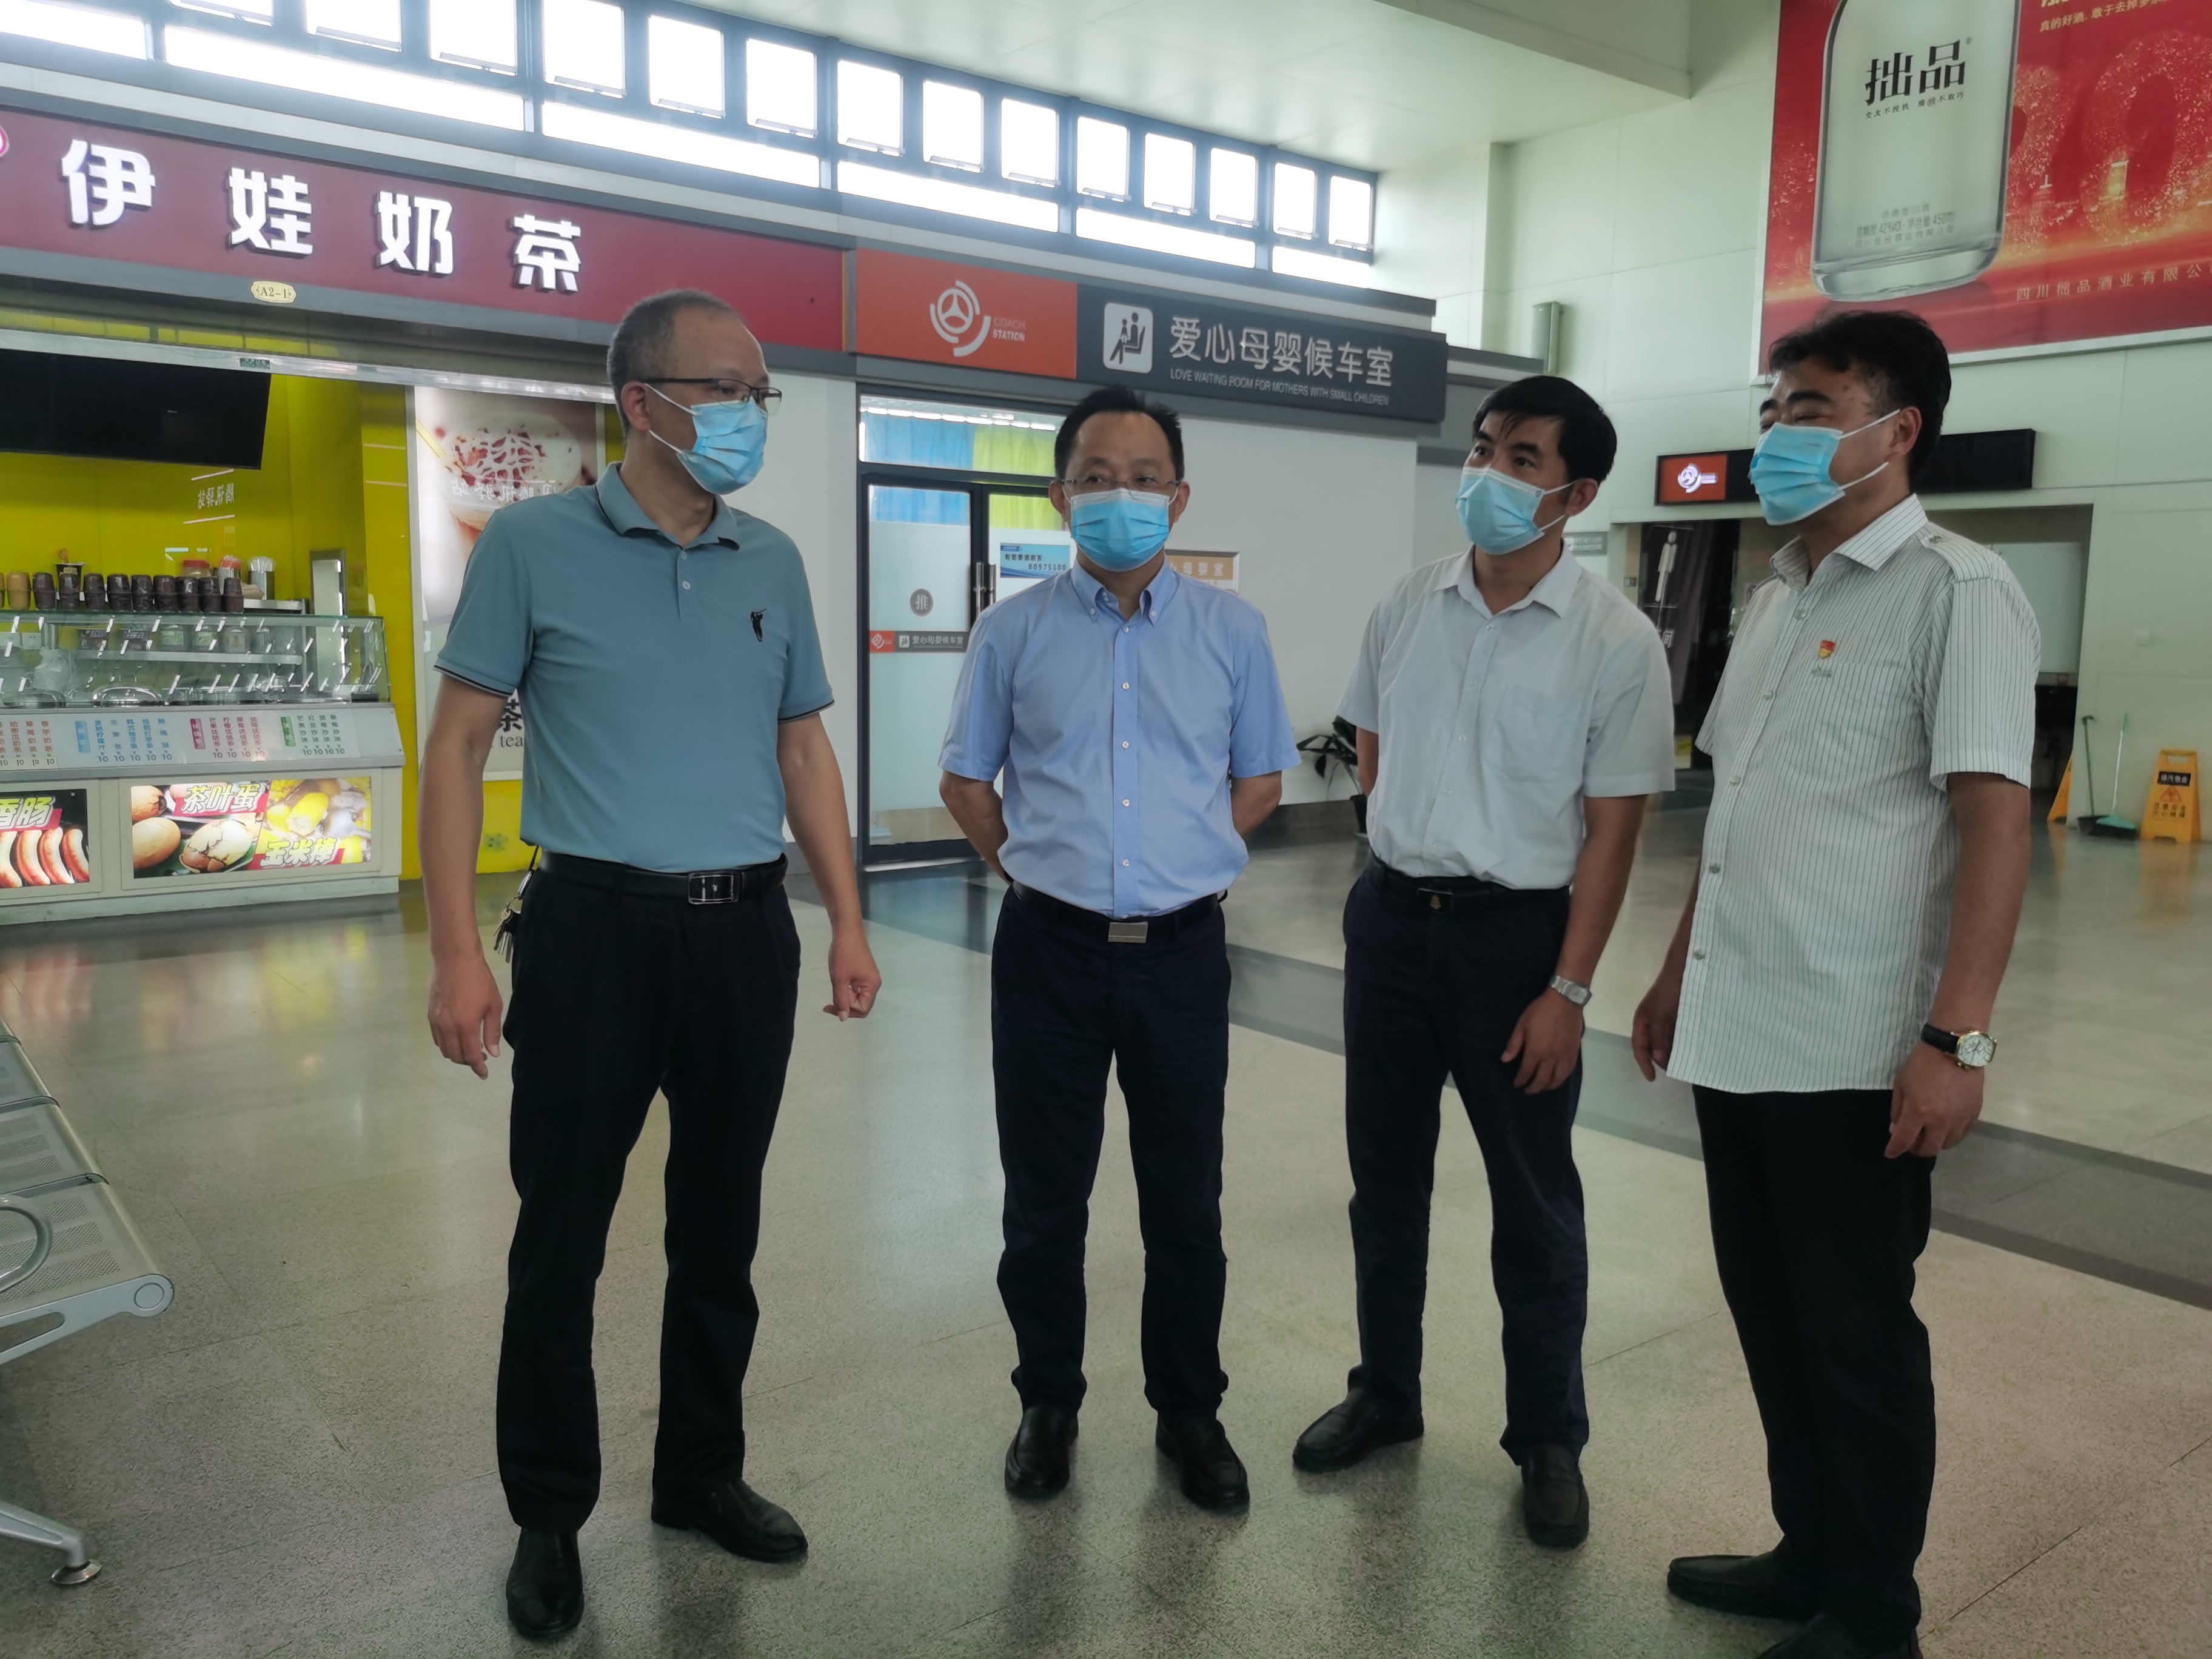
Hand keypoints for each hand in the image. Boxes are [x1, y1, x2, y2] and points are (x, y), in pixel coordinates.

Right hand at [428, 950, 503, 1078]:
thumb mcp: (493, 1005)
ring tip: (470, 1048)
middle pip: (455, 1056)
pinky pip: (437, 1038)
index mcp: (466, 1026)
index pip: (471, 1056)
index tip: (484, 1074)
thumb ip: (492, 1031)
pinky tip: (456, 1038)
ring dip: (457, 1054)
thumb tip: (492, 1053)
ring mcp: (436, 1021)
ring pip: (444, 1049)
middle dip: (468, 1062)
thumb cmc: (479, 980)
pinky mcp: (430, 1015)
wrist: (455, 960)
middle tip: (480, 1058)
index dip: (478, 1068)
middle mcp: (448, 1027)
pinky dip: (446, 1044)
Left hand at [824, 927, 880, 1019]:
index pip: (862, 1010)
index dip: (847, 1011)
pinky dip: (846, 989)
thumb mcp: (840, 980)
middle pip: (861, 1004)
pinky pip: (856, 988)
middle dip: (845, 1004)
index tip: (831, 1006)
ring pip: (857, 996)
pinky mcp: (863, 973)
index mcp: (872, 986)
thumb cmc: (844, 955)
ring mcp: (869, 978)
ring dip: (844, 996)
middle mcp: (874, 984)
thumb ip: (841, 1000)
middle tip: (830, 999)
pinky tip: (838, 982)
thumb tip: (843, 1018)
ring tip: (834, 987)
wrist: (847, 931)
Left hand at [1502, 990, 1583, 1094]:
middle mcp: (1551, 1058)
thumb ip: (1514, 1044)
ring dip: (1549, 1086)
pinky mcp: (1574, 1052)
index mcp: (1536, 1051)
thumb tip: (1505, 1060)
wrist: (1565, 1001)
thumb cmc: (1540, 1011)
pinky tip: (1558, 1079)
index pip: (1527, 1072)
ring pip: (1557, 1078)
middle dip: (1534, 1088)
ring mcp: (1564, 1056)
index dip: (1520, 1080)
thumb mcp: (1522, 1025)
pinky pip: (1569, 1071)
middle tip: (1528, 1090)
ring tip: (1543, 1087)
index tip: (1516, 1084)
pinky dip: (1563, 1078)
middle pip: (1542, 1080)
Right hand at [1631, 960, 1684, 1080]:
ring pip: (1665, 1041)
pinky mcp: (1676, 1015)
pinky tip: (1690, 1049)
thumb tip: (1658, 1058)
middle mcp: (1651, 1021)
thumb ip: (1658, 1036)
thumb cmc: (1670, 991)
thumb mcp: (1661, 1015)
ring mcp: (1664, 1018)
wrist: (1685, 969)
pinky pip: (1676, 1034)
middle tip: (1675, 1071)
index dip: (1644, 1063)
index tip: (1652, 1078)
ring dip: (1672, 1052)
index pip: (1639, 1047)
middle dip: (1661, 1060)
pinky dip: (1681, 1043)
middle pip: (1652, 1046)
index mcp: (1642, 1021)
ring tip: (1684, 1063)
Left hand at [1886, 1040, 1984, 1157]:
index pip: (1904, 1140)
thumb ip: (1897, 1109)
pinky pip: (1962, 1133)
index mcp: (1918, 1112)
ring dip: (1935, 1142)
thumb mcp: (1901, 1083)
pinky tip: (1946, 1127)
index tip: (1890, 1153)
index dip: (1895, 1150)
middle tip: (1912, 1143)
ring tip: (1929, 1134)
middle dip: (1916, 1150)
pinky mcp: (1974, 1113)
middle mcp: (1940, 1121)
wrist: (1955, 1049)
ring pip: (1947, 1144)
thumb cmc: (1922, 1063)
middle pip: (1929, 1149)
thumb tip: (1895, 1129)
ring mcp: (1960, 1119)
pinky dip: (1951, 1134)